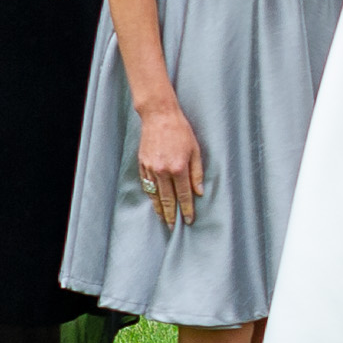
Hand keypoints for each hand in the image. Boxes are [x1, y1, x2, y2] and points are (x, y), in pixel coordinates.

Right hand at [137, 103, 206, 226]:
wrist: (159, 116)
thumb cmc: (181, 131)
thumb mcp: (195, 150)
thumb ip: (197, 173)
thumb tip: (199, 192)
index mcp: (178, 168)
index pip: (184, 195)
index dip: (187, 209)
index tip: (189, 220)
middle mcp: (163, 171)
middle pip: (168, 199)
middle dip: (171, 215)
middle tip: (173, 227)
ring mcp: (150, 168)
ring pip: (155, 194)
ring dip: (159, 209)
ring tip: (162, 219)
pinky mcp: (142, 164)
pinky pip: (146, 184)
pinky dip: (150, 195)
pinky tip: (154, 202)